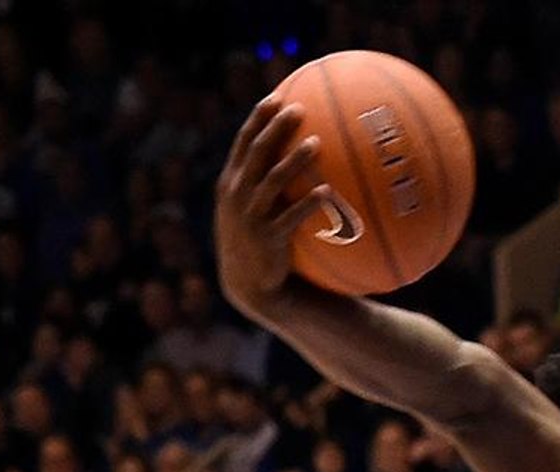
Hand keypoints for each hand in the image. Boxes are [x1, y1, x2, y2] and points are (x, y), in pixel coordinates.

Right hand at [215, 98, 330, 316]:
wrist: (249, 285)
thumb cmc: (258, 242)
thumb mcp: (254, 210)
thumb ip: (269, 184)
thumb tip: (305, 159)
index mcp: (232, 183)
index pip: (243, 142)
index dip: (258, 119)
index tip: (276, 97)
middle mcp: (236, 195)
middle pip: (256, 153)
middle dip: (275, 129)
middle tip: (297, 109)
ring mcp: (250, 216)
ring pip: (271, 181)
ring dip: (293, 161)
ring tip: (316, 143)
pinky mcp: (267, 239)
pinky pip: (290, 217)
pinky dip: (307, 203)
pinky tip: (327, 191)